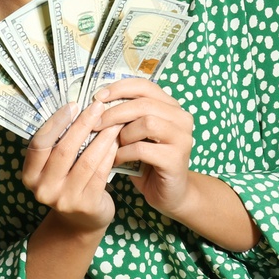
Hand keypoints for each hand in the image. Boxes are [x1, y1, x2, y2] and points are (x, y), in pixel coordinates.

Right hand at [20, 98, 122, 236]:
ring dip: (101, 137)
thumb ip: (57, 144)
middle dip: (83, 125)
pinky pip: (100, 173)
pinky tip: (116, 141)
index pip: (39, 144)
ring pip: (86, 160)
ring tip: (112, 121)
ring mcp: (64, 199)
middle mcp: (43, 189)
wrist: (80, 221)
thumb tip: (75, 108)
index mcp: (30, 175)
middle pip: (64, 150)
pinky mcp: (86, 205)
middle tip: (98, 106)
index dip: (56, 123)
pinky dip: (109, 154)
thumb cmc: (67, 183)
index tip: (73, 105)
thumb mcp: (54, 168)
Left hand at [94, 78, 194, 216]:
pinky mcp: (176, 159)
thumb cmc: (148, 160)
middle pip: (143, 104)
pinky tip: (117, 160)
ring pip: (146, 123)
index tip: (98, 97)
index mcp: (171, 106)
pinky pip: (143, 149)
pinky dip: (124, 153)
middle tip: (95, 123)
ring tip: (113, 145)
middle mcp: (181, 118)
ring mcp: (182, 138)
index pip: (144, 86)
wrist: (169, 193)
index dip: (119, 88)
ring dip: (122, 134)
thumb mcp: (136, 132)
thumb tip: (96, 102)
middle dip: (114, 112)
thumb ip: (126, 115)